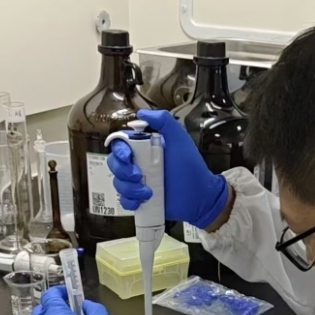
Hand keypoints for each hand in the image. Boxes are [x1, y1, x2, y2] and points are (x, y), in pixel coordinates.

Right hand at [107, 110, 230, 229]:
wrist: (200, 196)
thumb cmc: (191, 167)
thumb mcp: (179, 139)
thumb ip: (164, 122)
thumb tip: (141, 113)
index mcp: (144, 148)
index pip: (120, 144)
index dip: (119, 150)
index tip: (127, 156)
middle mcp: (138, 164)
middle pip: (114, 164)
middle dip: (122, 171)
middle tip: (139, 176)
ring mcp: (138, 183)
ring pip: (118, 183)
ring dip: (129, 188)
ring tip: (148, 192)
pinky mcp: (140, 200)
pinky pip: (124, 200)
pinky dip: (130, 201)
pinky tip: (142, 201)